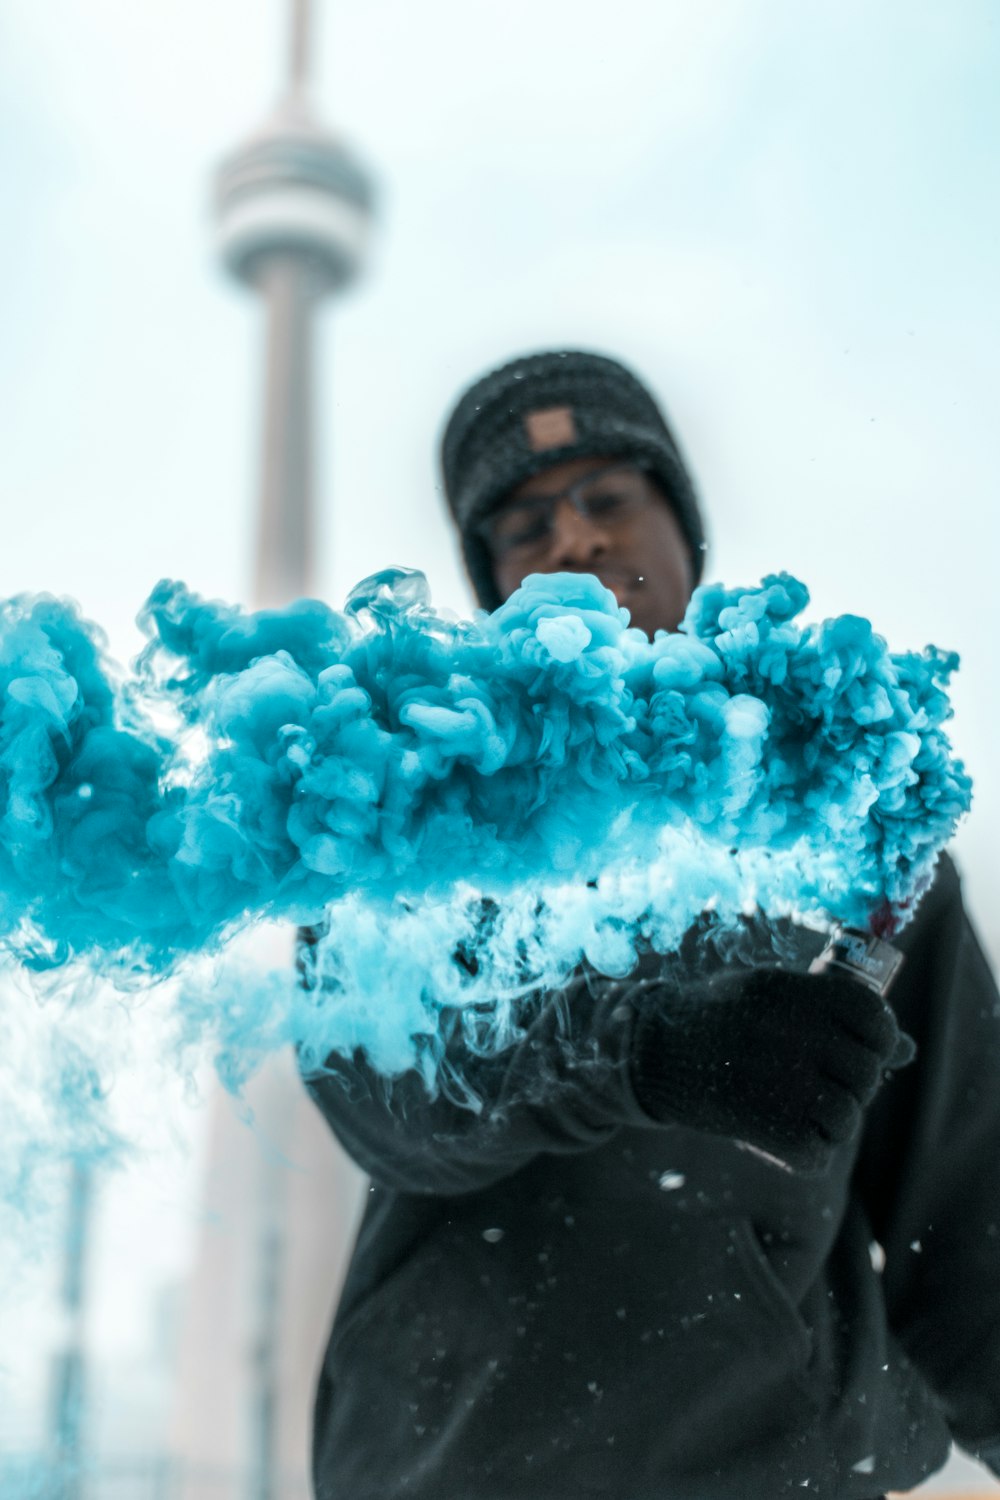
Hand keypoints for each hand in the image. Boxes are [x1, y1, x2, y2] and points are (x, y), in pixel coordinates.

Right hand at [629, 966, 914, 1171]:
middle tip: (818, 1085)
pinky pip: (817, 1154)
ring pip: (845, 1118)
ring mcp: (778, 1081)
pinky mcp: (765, 1126)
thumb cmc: (722, 1020)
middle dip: (852, 1085)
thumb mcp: (775, 998)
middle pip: (865, 1073)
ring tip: (798, 1112)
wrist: (651, 1051)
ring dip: (829, 1124)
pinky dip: (806, 1154)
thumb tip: (907, 1048)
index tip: (863, 1047)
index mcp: (793, 992)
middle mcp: (790, 1034)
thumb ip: (838, 1017)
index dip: (880, 1037)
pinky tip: (783, 1138)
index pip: (872, 1017)